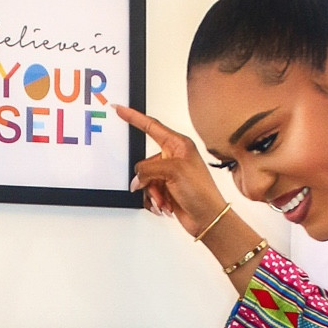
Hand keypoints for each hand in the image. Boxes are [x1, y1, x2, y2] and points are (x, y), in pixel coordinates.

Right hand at [116, 106, 227, 236]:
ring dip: (153, 193)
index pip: (151, 126)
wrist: (207, 218)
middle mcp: (173, 157)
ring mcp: (169, 174)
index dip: (134, 117)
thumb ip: (148, 169)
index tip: (120, 109)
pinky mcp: (166, 188)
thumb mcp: (174, 171)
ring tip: (166, 200)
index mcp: (179, 144)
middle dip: (147, 179)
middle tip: (159, 187)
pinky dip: (154, 200)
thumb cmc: (201, 192)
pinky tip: (166, 205)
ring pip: (144, 179)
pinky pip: (148, 191)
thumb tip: (137, 179)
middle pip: (144, 162)